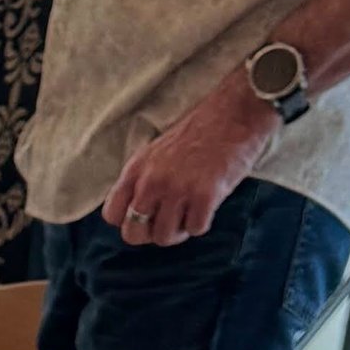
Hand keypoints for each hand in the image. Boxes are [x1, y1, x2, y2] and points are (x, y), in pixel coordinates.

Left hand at [100, 75, 270, 244]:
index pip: (112, 215)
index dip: (128, 220)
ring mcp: (178, 190)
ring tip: (190, 211)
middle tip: (169, 221)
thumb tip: (136, 212)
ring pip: (164, 237)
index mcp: (136, 168)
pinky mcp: (205, 196)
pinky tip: (208, 204)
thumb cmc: (200, 131)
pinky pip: (195, 229)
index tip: (146, 215)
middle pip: (133, 234)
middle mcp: (152, 181)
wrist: (237, 111)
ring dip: (179, 230)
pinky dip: (203, 222)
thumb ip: (142, 179)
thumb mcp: (157, 151)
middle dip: (150, 234)